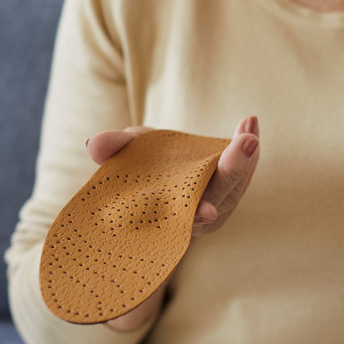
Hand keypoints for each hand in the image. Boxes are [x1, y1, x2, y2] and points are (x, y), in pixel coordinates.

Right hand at [86, 116, 260, 329]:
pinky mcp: (232, 192)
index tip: (206, 213)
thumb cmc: (138, 169)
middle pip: (220, 197)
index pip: (184, 219)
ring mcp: (218, 207)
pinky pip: (245, 172)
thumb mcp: (125, 154)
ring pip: (238, 184)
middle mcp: (197, 218)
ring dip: (246, 154)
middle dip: (235, 169)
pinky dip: (248, 150)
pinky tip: (249, 125)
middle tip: (248, 141)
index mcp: (168, 217)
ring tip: (249, 124)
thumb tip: (94, 143)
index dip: (195, 217)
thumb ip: (113, 149)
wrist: (158, 175)